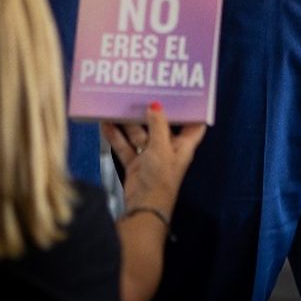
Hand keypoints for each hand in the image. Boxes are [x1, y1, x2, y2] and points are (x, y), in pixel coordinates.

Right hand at [102, 101, 206, 219]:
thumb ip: (157, 125)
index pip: (193, 125)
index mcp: (183, 146)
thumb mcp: (161, 148)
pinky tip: (107, 124)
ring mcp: (151, 157)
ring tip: (120, 105)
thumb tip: (155, 105)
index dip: (190, 110)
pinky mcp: (136, 164)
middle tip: (143, 92)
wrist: (143, 208)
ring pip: (140, 134)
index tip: (183, 92)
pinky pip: (126, 146)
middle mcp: (168, 149)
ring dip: (130, 123)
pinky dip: (117, 137)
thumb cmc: (160, 179)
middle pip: (162, 126)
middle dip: (152, 111)